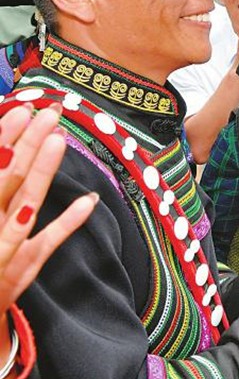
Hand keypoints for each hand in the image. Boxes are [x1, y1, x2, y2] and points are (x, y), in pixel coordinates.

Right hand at [0, 104, 97, 317]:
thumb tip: (11, 154)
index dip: (2, 138)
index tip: (22, 108)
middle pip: (7, 179)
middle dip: (25, 144)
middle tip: (47, 111)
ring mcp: (1, 249)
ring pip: (24, 203)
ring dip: (42, 172)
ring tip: (59, 138)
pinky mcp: (20, 270)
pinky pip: (46, 243)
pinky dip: (68, 222)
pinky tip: (89, 201)